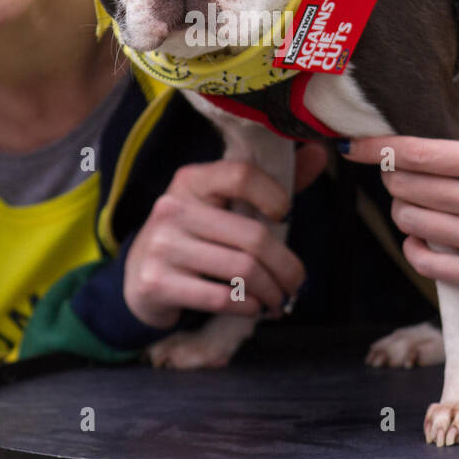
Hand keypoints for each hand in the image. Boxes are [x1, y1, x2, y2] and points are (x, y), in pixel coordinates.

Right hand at [123, 143, 326, 328]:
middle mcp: (171, 207)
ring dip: (271, 292)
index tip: (284, 215)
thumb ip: (270, 182)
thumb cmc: (195, 236)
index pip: (241, 174)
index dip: (274, 195)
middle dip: (286, 266)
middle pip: (252, 236)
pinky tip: (253, 307)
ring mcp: (161, 246)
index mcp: (191, 180)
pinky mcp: (155, 282)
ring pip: (242, 271)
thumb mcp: (224, 205)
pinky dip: (248, 307)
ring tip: (278, 299)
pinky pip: (220, 298)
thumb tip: (320, 152)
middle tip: (296, 282)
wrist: (138, 277)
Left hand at [339, 114, 458, 310]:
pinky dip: (414, 247)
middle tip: (400, 173)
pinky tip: (425, 238)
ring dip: (404, 209)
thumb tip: (437, 111)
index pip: (417, 150)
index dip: (376, 146)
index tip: (354, 144)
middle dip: (392, 176)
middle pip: (404, 184)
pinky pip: (424, 262)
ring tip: (419, 203)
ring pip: (409, 220)